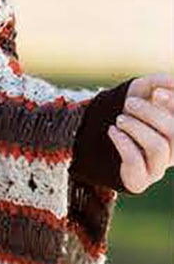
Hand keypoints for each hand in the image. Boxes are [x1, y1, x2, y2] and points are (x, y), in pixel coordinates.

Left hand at [110, 72, 173, 192]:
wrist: (97, 135)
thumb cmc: (129, 111)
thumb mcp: (143, 91)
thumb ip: (159, 83)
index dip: (173, 106)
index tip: (156, 93)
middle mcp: (173, 151)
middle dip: (151, 114)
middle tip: (130, 103)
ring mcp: (158, 168)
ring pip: (158, 148)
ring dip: (137, 128)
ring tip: (120, 119)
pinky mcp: (138, 181)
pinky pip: (136, 162)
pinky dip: (123, 142)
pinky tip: (113, 130)